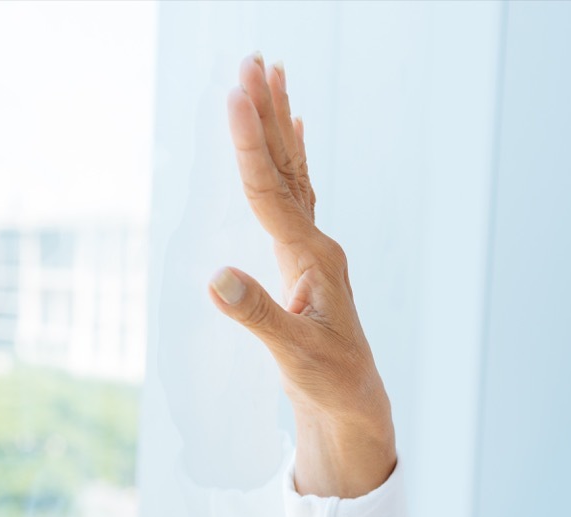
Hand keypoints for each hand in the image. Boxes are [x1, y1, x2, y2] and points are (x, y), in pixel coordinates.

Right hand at [209, 52, 394, 497]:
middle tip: (254, 61)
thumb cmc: (328, 380)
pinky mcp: (307, 259)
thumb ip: (258, 316)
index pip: (271, 190)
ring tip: (272, 76)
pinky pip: (298, 194)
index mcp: (312, 258)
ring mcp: (315, 249)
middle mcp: (318, 244)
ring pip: (294, 173)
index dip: (249, 143)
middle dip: (268, 114)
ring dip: (280, 125)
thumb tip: (216, 278)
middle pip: (287, 167)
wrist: (354, 400)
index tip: (235, 94)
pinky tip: (296, 131)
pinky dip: (292, 158)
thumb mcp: (291, 353)